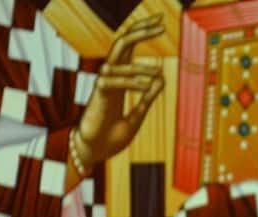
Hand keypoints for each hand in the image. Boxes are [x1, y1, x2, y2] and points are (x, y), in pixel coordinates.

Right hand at [72, 14, 165, 173]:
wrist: (95, 154)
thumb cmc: (111, 136)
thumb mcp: (136, 116)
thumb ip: (147, 98)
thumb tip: (162, 79)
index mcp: (120, 79)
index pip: (130, 48)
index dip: (143, 32)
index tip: (160, 22)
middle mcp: (110, 77)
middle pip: (122, 44)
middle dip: (140, 30)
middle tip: (161, 23)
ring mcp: (103, 84)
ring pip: (119, 61)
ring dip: (141, 66)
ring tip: (159, 72)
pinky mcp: (98, 96)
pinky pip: (114, 81)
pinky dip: (133, 82)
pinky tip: (148, 86)